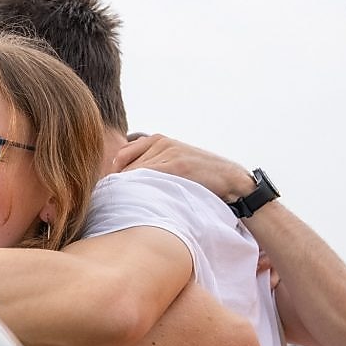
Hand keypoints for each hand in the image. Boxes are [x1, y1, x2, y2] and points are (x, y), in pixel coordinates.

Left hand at [113, 134, 254, 202]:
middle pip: (122, 165)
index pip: (120, 156)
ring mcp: (168, 151)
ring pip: (133, 172)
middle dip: (119, 184)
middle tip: (120, 202)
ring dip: (129, 190)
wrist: (230, 180)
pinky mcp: (176, 163)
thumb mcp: (172, 163)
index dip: (115, 176)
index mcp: (156, 139)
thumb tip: (119, 181)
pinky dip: (139, 189)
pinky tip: (143, 202)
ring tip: (133, 205)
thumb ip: (149, 164)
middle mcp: (160, 142)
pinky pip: (146, 175)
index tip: (116, 192)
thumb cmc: (198, 177)